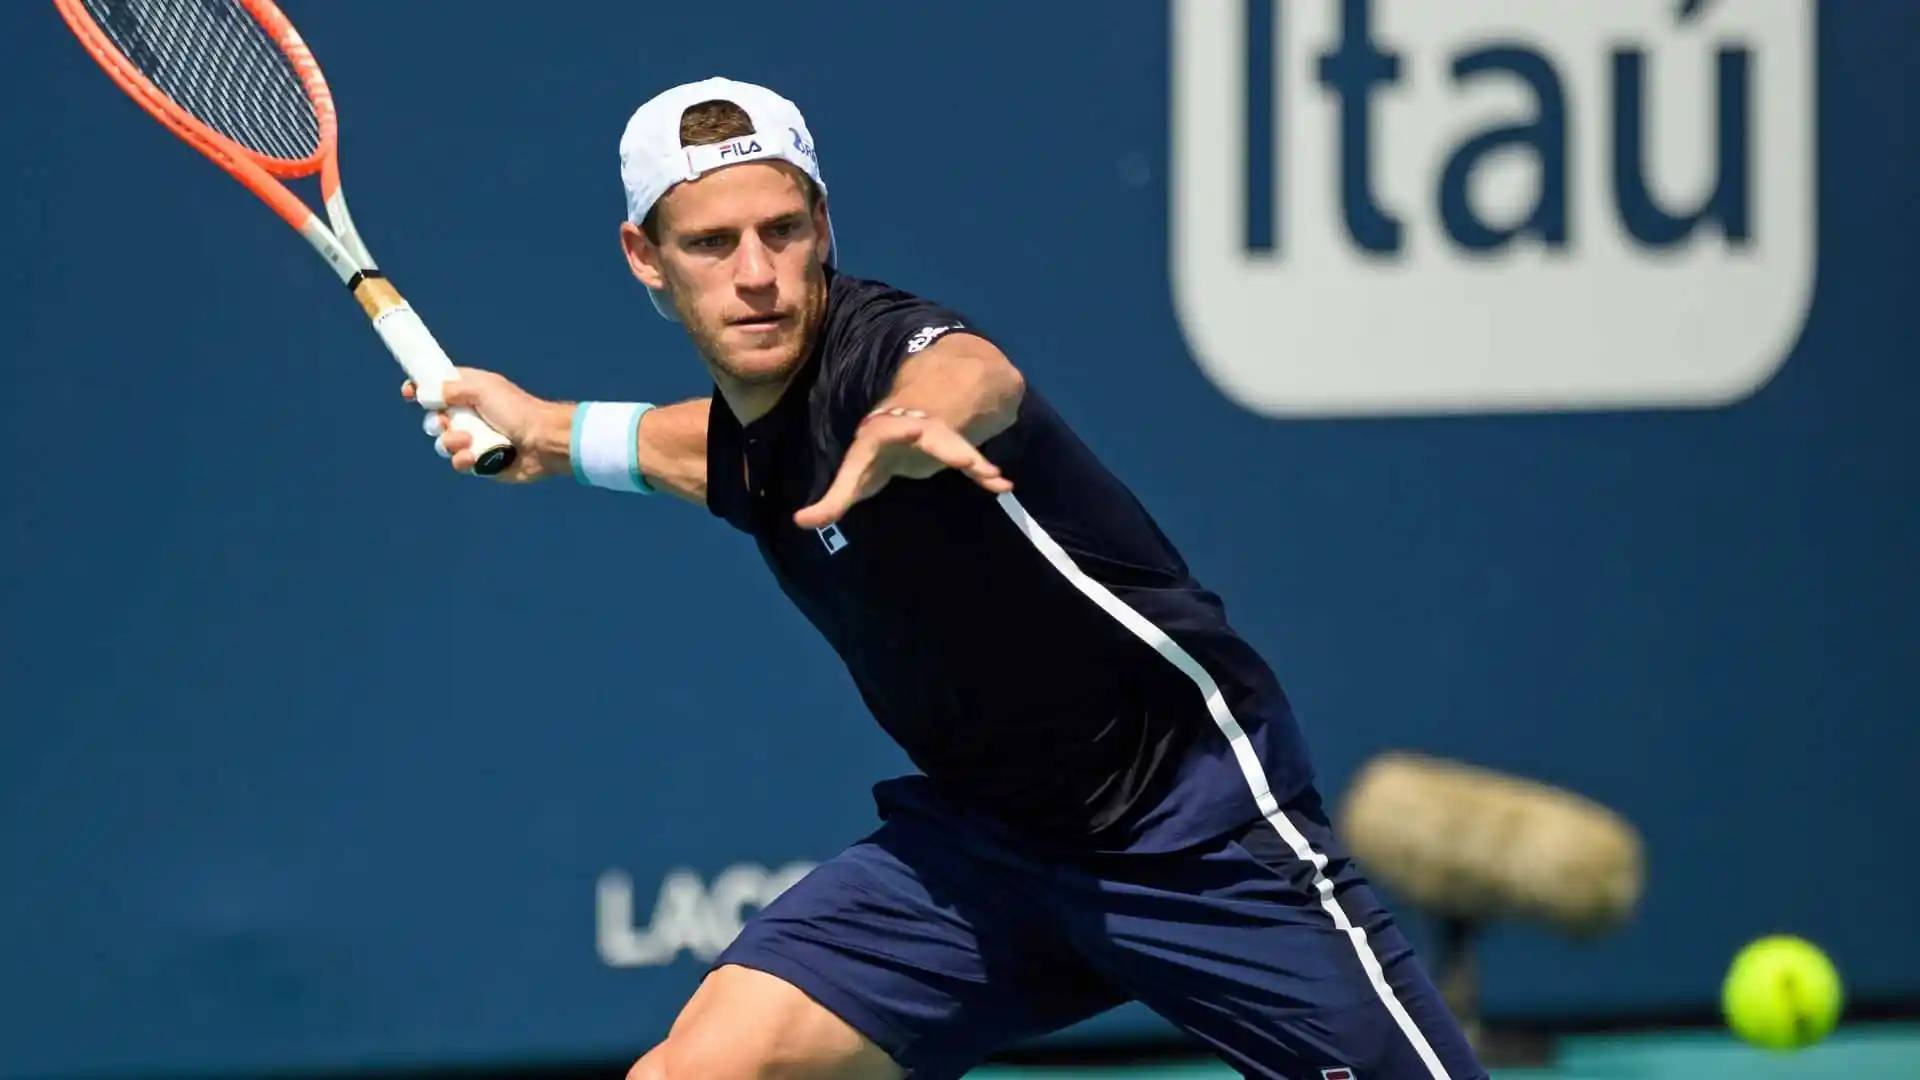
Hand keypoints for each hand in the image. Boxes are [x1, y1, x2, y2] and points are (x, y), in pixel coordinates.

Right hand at [401, 368, 570, 481]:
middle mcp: (471, 415)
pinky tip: (474, 456)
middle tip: (444, 421)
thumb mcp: (484, 389)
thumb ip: (453, 388)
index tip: (408, 392)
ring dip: (450, 442)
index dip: (421, 390)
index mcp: (471, 392)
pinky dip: (463, 459)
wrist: (543, 442)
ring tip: (468, 441)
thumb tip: (426, 393)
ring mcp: (475, 439)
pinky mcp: (480, 461)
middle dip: (435, 422)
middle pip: (434, 418)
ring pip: (443, 443)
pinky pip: (458, 462)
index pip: (438, 388)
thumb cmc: (518, 411)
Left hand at [793, 409, 1011, 528]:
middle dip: (949, 446)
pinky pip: (972, 463)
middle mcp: (916, 432)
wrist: (905, 425)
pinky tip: (1002, 486)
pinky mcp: (954, 453)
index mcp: (886, 435)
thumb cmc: (874, 455)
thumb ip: (831, 501)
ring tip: (993, 476)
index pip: (892, 431)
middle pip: (934, 436)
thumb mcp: (853, 476)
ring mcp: (938, 441)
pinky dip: (985, 474)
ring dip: (975, 461)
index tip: (916, 428)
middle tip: (966, 458)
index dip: (904, 430)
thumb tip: (800, 522)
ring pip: (958, 447)